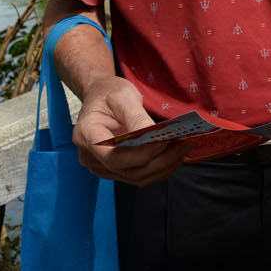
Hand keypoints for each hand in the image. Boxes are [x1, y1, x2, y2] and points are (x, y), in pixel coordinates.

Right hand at [71, 75, 187, 185]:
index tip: (164, 141)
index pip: (113, 157)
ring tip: (184, 148)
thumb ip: (136, 118)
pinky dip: (160, 168)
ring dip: (164, 166)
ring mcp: (102, 166)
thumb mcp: (123, 96)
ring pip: (137, 177)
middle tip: (184, 144)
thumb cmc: (109, 93)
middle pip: (128, 171)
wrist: (101, 97)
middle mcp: (90, 157)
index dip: (141, 154)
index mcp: (86, 135)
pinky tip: (175, 154)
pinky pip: (139, 175)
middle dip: (160, 160)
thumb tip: (154, 136)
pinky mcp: (115, 170)